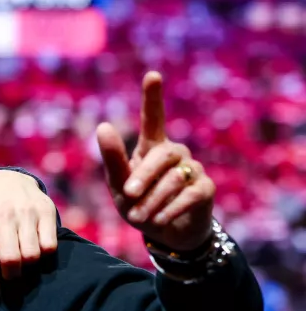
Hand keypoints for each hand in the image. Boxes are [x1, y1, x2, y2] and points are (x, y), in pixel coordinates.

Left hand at [0, 170, 58, 295]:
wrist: (7, 180)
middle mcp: (3, 214)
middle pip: (11, 259)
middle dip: (11, 279)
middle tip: (10, 285)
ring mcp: (26, 211)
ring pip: (32, 255)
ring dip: (28, 269)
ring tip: (22, 269)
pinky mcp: (46, 210)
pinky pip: (50, 246)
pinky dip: (44, 257)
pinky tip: (36, 255)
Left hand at [96, 71, 214, 251]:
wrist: (164, 234)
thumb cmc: (138, 205)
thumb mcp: (119, 185)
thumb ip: (113, 159)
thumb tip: (103, 126)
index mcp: (151, 148)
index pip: (154, 118)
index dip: (153, 98)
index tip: (152, 75)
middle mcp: (175, 153)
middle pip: (162, 154)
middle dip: (143, 176)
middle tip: (128, 195)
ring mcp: (193, 169)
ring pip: (174, 178)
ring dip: (152, 199)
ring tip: (139, 216)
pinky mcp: (206, 188)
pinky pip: (190, 195)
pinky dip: (170, 208)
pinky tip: (159, 219)